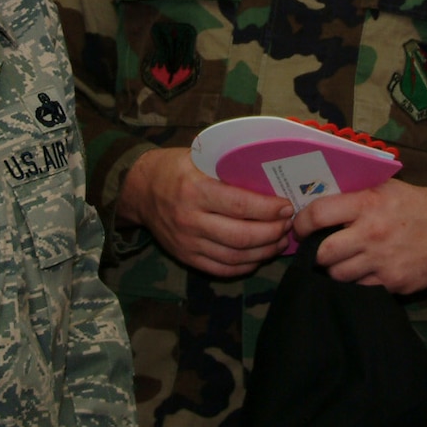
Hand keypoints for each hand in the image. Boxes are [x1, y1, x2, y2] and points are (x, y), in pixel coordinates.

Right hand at [117, 147, 290, 276]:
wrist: (139, 191)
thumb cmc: (173, 168)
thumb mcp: (197, 157)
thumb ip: (227, 166)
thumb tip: (269, 173)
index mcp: (195, 190)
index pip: (240, 205)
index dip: (268, 209)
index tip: (287, 207)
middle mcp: (190, 220)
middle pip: (241, 236)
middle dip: (272, 232)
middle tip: (288, 225)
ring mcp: (188, 243)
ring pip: (235, 256)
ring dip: (263, 252)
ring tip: (279, 241)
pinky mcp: (186, 258)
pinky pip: (221, 269)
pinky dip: (245, 266)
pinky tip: (259, 257)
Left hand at [291, 179, 426, 293]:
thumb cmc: (415, 205)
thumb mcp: (385, 188)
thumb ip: (354, 194)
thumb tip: (315, 200)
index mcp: (368, 203)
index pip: (318, 214)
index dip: (301, 224)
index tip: (300, 228)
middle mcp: (372, 232)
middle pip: (323, 253)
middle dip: (316, 254)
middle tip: (319, 251)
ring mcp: (382, 260)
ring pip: (338, 275)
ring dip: (336, 270)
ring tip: (343, 261)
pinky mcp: (393, 282)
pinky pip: (360, 287)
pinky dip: (358, 281)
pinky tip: (365, 270)